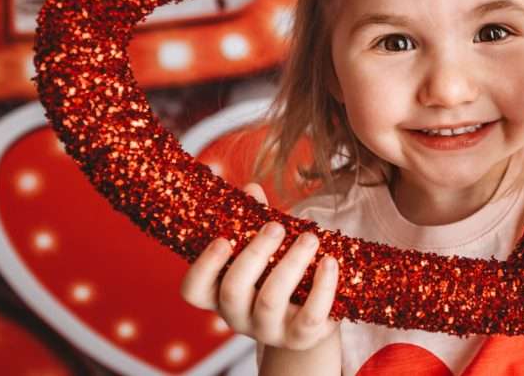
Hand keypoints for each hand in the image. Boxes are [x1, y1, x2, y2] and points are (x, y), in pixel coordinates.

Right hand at [179, 182, 340, 350]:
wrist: (309, 320)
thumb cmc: (278, 275)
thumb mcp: (264, 250)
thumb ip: (255, 221)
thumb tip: (252, 188)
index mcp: (219, 293)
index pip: (194, 290)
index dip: (204, 266)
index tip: (222, 239)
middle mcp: (237, 316)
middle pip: (233, 289)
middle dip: (255, 254)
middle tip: (276, 227)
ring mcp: (268, 330)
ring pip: (271, 300)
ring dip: (291, 263)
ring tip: (309, 237)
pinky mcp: (301, 337)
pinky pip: (311, 314)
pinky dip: (323, 286)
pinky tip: (329, 261)